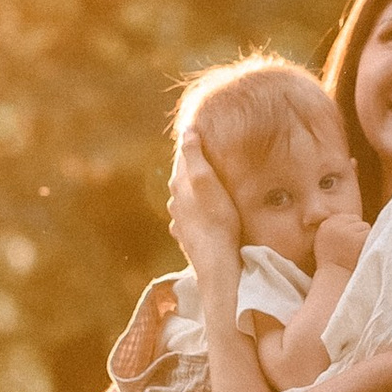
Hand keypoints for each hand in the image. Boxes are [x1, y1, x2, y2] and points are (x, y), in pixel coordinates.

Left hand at [167, 132, 243, 276]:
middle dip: (192, 168)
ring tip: (207, 186)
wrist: (216, 260)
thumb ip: (194, 155)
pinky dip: (195, 212)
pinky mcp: (188, 237)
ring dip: (193, 192)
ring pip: (185, 200)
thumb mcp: (206, 180)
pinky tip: (202, 215)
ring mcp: (180, 221)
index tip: (199, 132)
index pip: (182, 157)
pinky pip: (190, 219)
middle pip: (183, 178)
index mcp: (179, 184)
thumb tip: (186, 130)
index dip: (191, 144)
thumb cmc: (217, 218)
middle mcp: (175, 202)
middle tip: (206, 157)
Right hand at [311, 210, 370, 275]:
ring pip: (365, 227)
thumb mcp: (326, 242)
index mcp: (326, 226)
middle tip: (352, 249)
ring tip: (356, 252)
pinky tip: (362, 253)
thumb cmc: (333, 263)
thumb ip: (336, 228)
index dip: (350, 229)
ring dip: (364, 238)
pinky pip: (371, 234)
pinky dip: (370, 242)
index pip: (347, 217)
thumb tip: (353, 217)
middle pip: (357, 221)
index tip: (347, 243)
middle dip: (358, 232)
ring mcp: (348, 232)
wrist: (336, 280)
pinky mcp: (359, 239)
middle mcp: (335, 227)